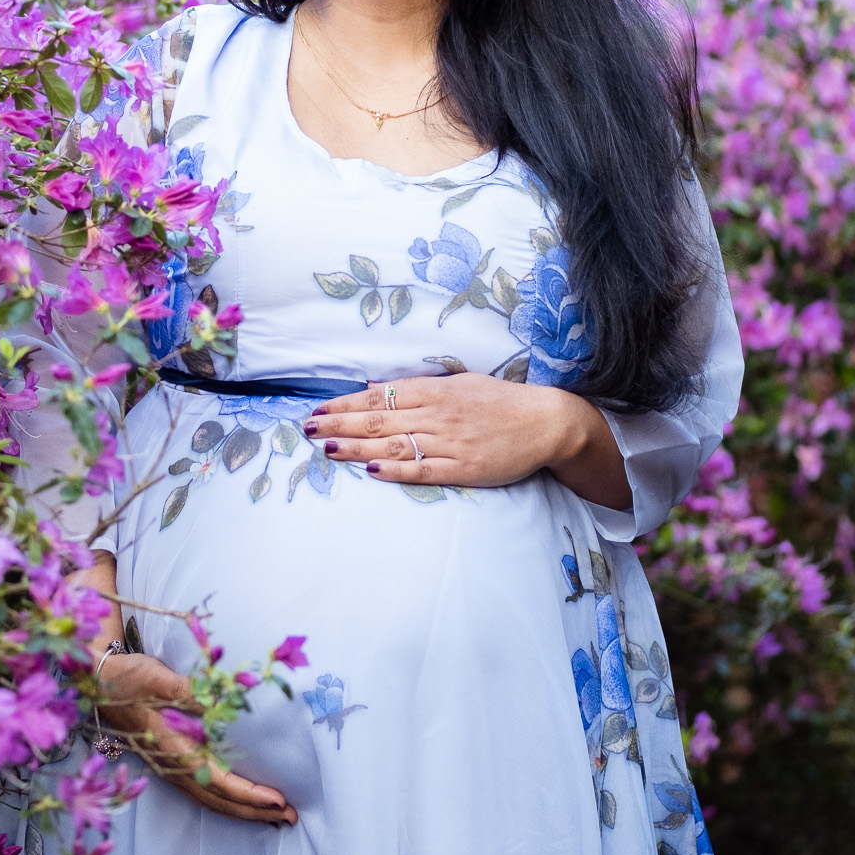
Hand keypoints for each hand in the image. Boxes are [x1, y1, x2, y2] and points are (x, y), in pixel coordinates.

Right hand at [93, 650, 297, 827]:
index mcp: (171, 749)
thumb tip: (223, 698)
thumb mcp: (156, 678)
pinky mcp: (170, 761)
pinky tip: (244, 798)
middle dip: (254, 810)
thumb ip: (188, 690)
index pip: (216, 780)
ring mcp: (170, 767)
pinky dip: (228, 798)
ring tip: (277, 815)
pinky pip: (204, 789)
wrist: (94, 682)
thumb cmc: (126, 678)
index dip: (247, 792)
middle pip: (218, 800)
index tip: (277, 798)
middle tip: (291, 816)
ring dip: (244, 809)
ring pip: (211, 799)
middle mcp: (171, 766)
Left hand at [305, 375, 630, 509]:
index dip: (346, 404)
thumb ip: (420, 388)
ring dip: (357, 446)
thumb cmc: (501, 402)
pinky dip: (395, 469)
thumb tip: (377, 389)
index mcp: (436, 390)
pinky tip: (371, 469)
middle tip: (308, 430)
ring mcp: (451, 442)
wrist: (547, 422)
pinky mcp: (465, 469)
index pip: (381, 396)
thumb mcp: (460, 383)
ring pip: (395, 444)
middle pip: (380, 419)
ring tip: (327, 449)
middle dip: (340, 424)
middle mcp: (438, 414)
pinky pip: (423, 470)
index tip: (319, 411)